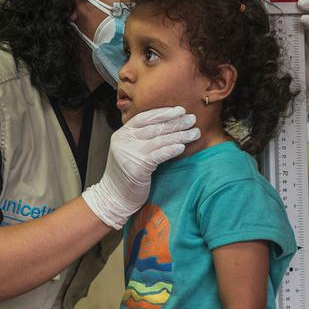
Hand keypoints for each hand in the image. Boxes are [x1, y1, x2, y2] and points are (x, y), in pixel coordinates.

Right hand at [83, 106, 198, 228]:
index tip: (179, 110)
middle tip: (192, 119)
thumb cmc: (125, 175)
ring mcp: (130, 154)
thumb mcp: (129, 151)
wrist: (113, 197)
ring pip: (159, 140)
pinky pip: (158, 155)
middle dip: (176, 122)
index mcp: (122, 134)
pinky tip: (182, 147)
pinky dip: (171, 150)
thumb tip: (168, 125)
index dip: (163, 112)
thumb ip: (141, 138)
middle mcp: (124, 141)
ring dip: (180, 135)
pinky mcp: (137, 168)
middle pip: (154, 127)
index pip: (144, 117)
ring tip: (194, 133)